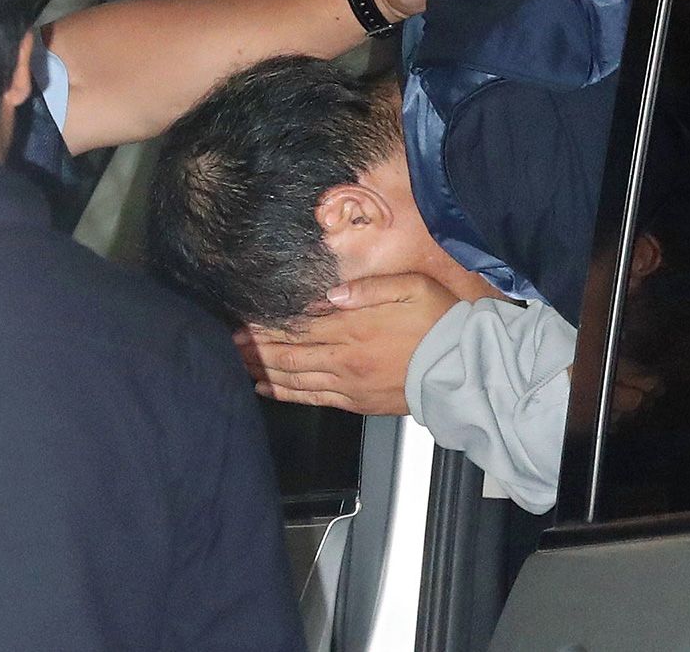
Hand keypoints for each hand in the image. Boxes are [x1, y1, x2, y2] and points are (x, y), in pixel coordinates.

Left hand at [235, 273, 460, 414]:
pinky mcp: (356, 402)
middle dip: (254, 349)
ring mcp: (348, 385)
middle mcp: (344, 359)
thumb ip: (368, 289)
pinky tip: (265, 388)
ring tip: (236, 363)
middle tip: (227, 343)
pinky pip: (312, 398)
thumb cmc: (440, 322)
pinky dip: (285, 394)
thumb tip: (330, 295)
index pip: (297, 328)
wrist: (461, 368)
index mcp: (354, 328)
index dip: (266, 326)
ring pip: (293, 379)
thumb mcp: (411, 287)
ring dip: (263, 371)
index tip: (242, 321)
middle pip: (287, 355)